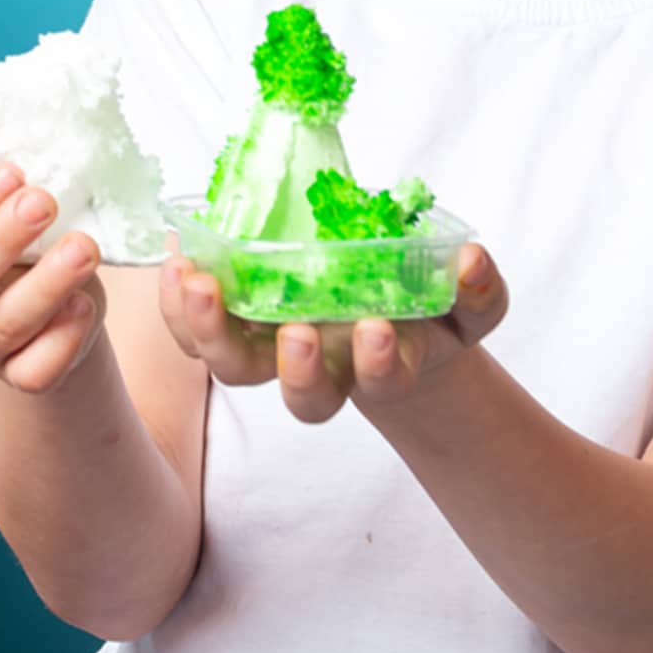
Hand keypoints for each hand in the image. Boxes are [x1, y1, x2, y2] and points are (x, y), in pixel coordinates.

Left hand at [158, 242, 508, 420]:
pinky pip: (193, 329)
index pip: (378, 383)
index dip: (378, 366)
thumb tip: (473, 262)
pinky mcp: (231, 326)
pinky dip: (177, 302)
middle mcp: (322, 370)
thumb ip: (477, 291)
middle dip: (297, 369)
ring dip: (211, 331)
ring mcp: (270, 353)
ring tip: (200, 283)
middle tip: (296, 331)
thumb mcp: (463, 301)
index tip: (378, 329)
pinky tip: (176, 257)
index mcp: (379, 366)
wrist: (383, 309)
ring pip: (233, 368)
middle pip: (301, 395)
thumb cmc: (426, 308)